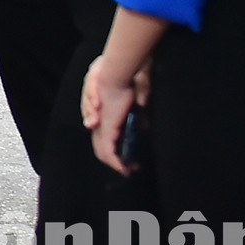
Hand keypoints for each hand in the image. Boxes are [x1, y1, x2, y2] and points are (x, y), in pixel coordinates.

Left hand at [83, 53, 147, 173]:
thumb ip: (139, 114)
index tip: (127, 157)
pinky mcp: (106, 128)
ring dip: (116, 163)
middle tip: (128, 168)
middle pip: (101, 147)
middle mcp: (100, 122)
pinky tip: (123, 169)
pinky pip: (108, 150)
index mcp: (106, 115)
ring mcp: (101, 125)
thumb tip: (143, 125)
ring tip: (127, 170)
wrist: (115, 74)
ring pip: (102, 151)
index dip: (114, 148)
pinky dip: (115, 162)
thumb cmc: (126, 81)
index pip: (104, 136)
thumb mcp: (135, 99)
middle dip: (114, 160)